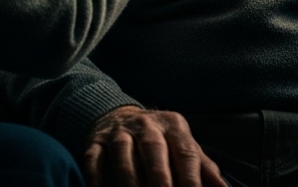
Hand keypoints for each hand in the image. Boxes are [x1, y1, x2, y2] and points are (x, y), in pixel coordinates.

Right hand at [84, 105, 222, 186]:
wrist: (119, 117)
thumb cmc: (160, 140)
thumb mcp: (183, 145)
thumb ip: (203, 168)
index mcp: (175, 126)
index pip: (186, 153)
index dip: (190, 178)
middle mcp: (147, 125)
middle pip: (155, 151)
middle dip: (160, 179)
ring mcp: (120, 131)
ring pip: (124, 154)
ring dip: (129, 180)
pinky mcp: (96, 140)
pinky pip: (94, 157)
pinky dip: (95, 175)